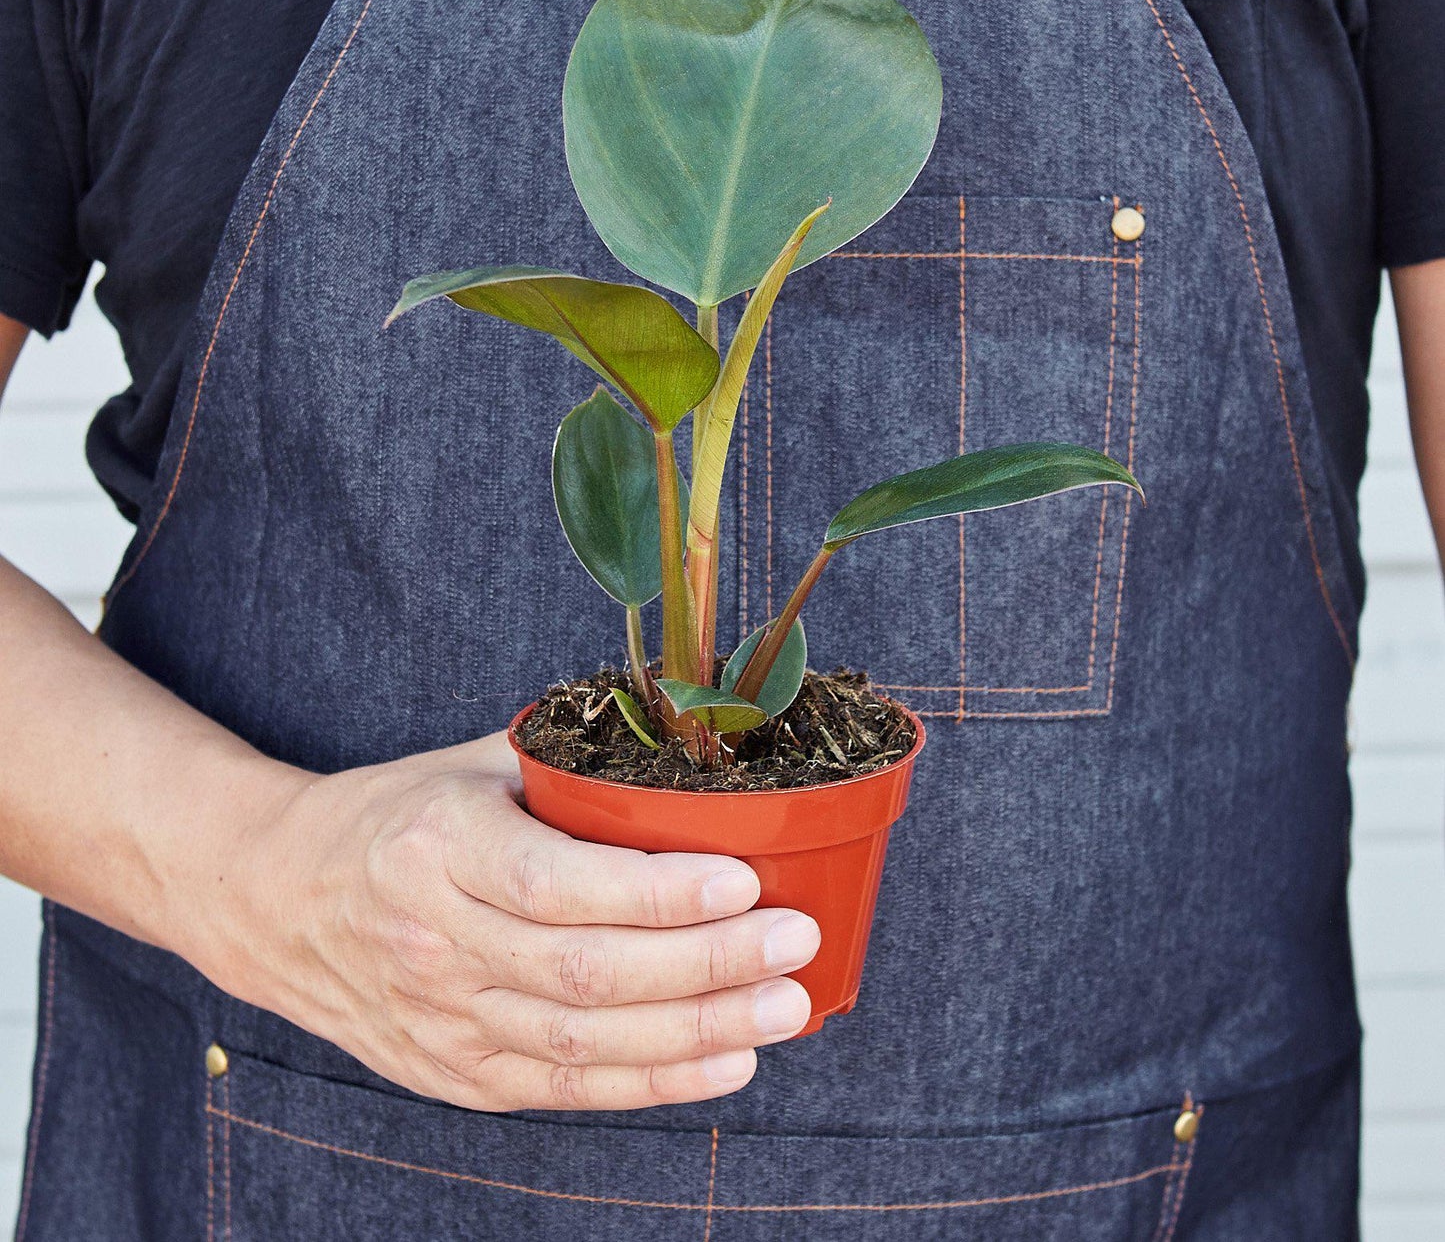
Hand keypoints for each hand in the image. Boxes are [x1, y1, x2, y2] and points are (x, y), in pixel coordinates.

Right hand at [201, 730, 820, 1111]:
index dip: (657, 891)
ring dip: (697, 1032)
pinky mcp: (453, 1073)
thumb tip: (688, 739)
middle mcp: (435, 942)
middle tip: (794, 945)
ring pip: (584, 1043)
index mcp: (438, 849)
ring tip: (782, 1008)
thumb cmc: (393, 816)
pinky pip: (565, 1089)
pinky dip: (652, 1082)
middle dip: (706, 964)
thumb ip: (568, 757)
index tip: (744, 880)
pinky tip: (725, 1061)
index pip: (559, 883)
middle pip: (586, 973)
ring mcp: (441, 1019)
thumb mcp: (469, 764)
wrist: (277, 898)